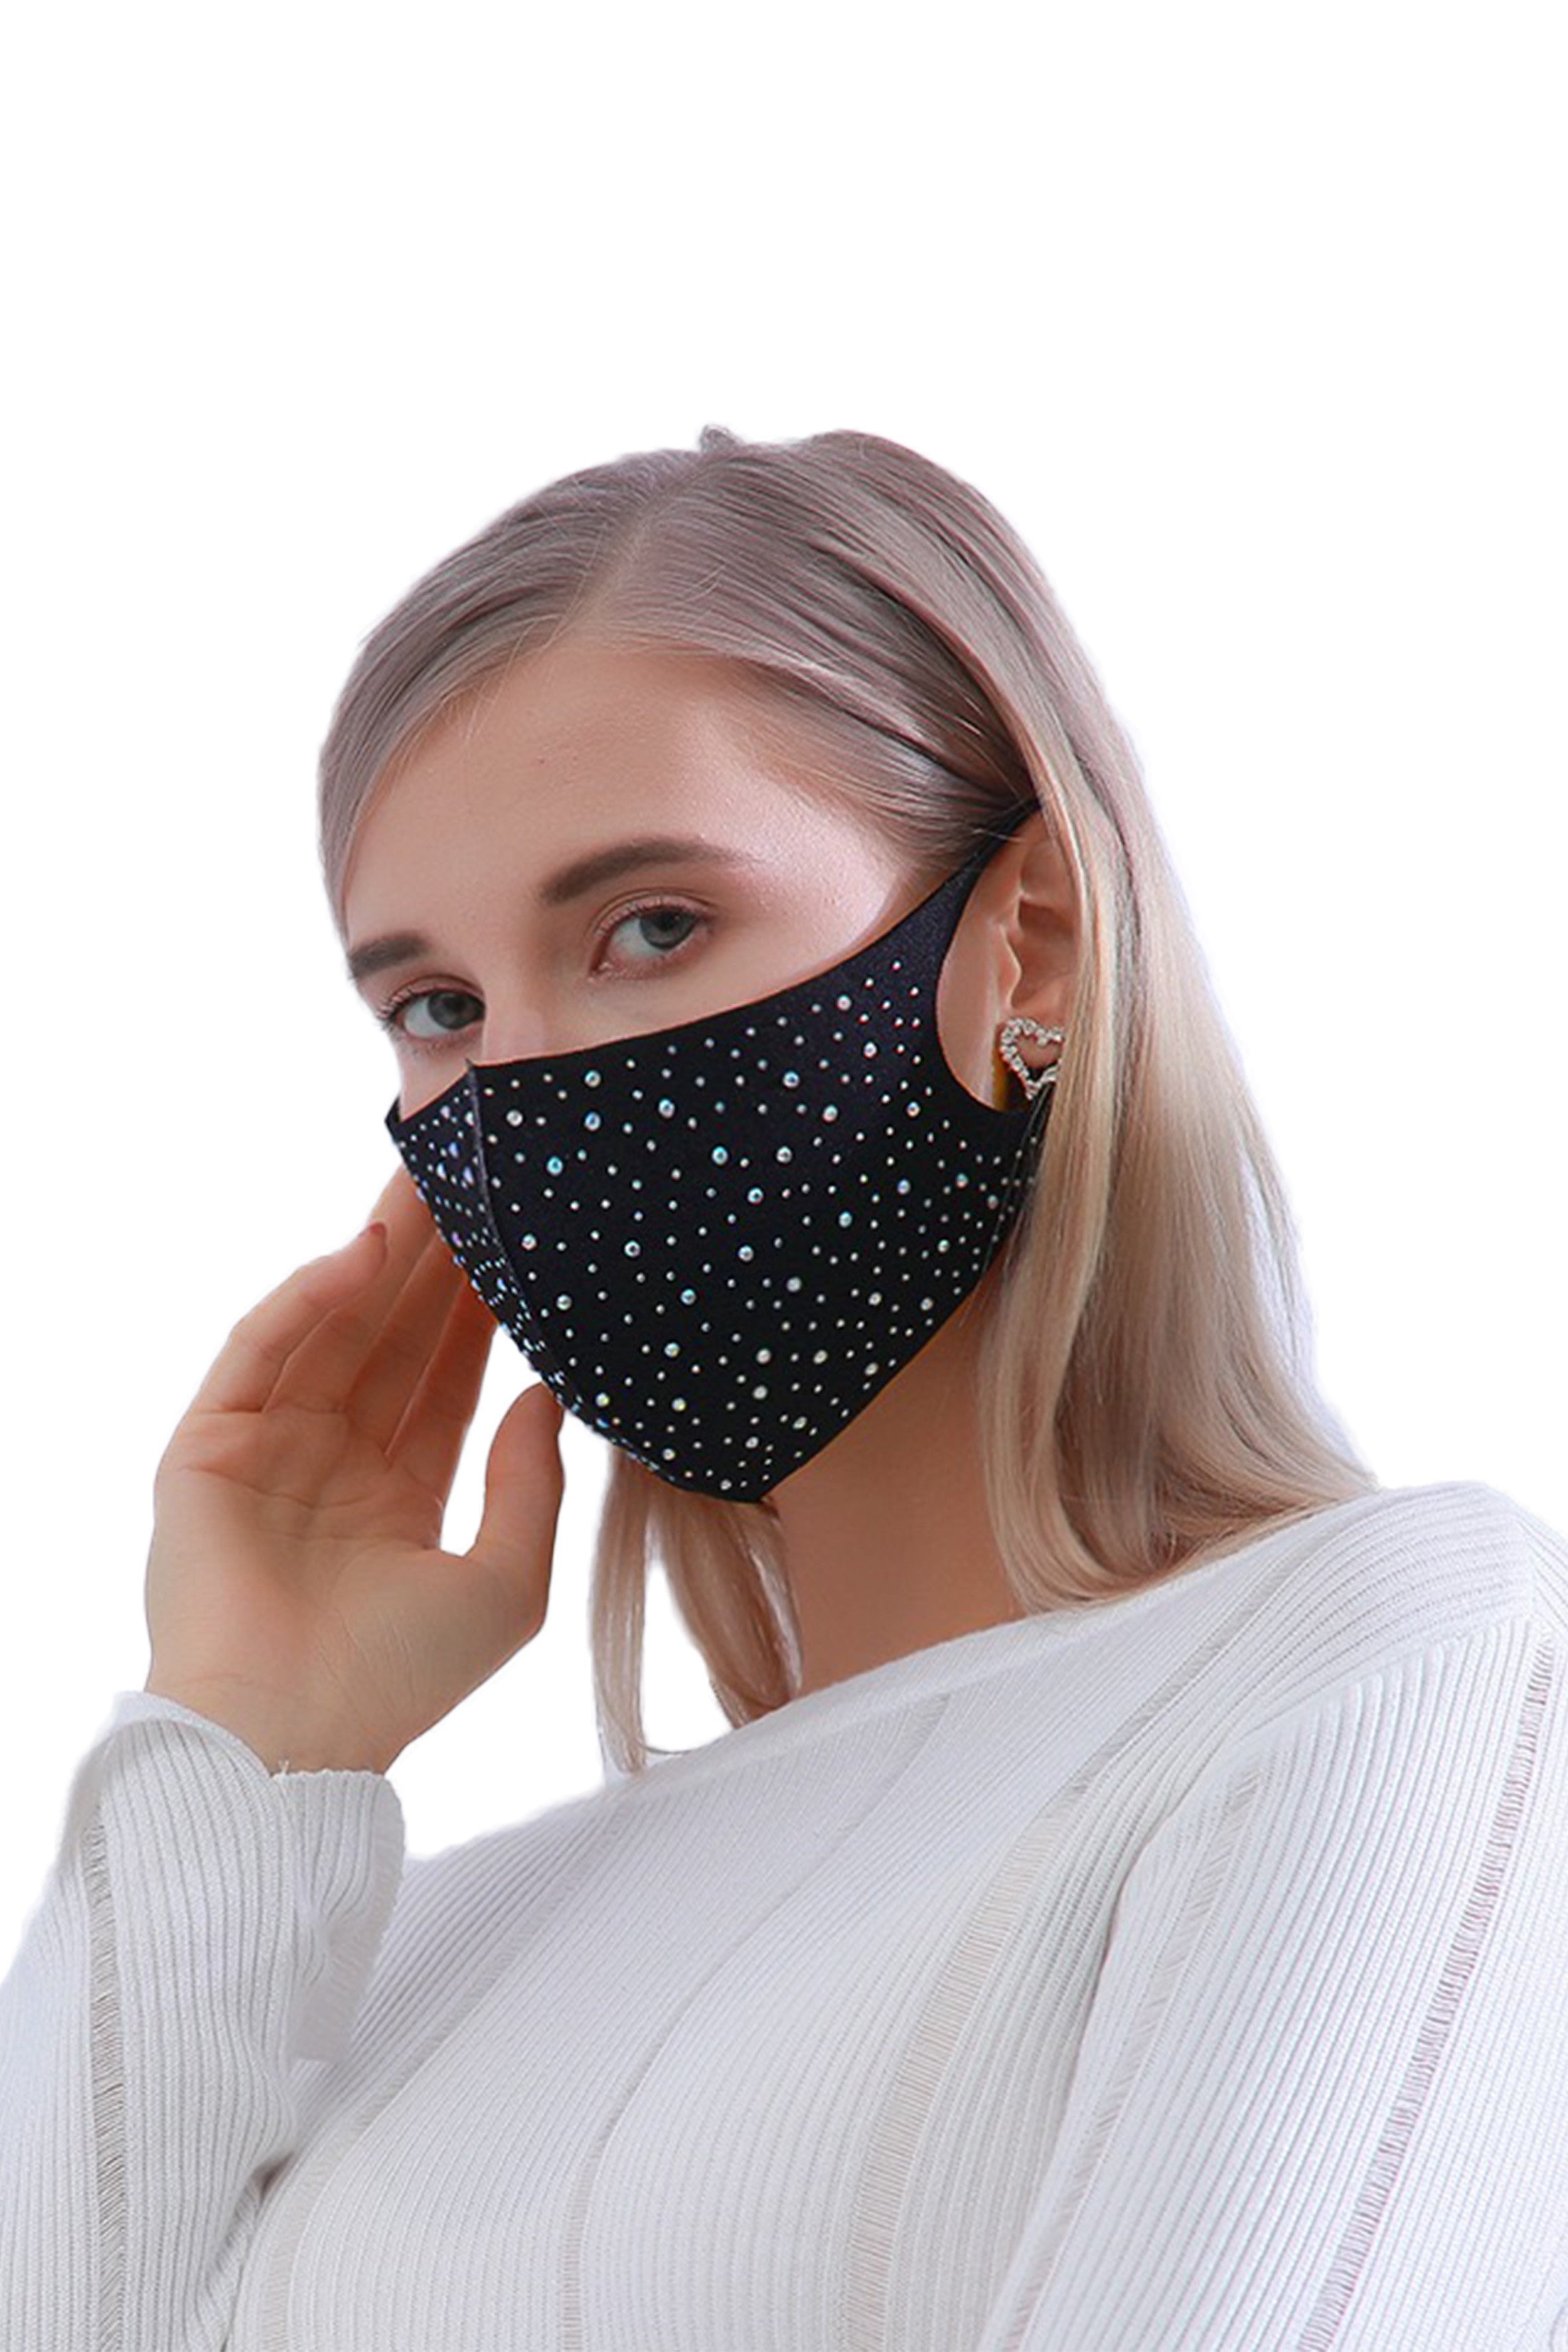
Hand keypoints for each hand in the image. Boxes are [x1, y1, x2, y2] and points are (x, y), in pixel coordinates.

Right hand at [143, 1164, 564, 1772]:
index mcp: (395, 1498)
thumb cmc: (400, 1682)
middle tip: (476, 1182)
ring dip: (381, 1256)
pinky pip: (262, 1349)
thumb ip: (532, 1486)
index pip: (446, 1381)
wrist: (289, 1741)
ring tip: (431, 1183)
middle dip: (434, 1265)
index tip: (521, 1247)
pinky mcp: (207, 1446)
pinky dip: (309, 1295)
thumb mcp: (506, 1584)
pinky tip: (364, 1249)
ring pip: (332, 1327)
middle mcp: (330, 1465)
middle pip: (391, 1339)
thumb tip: (547, 1395)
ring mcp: (266, 1451)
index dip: (481, 1314)